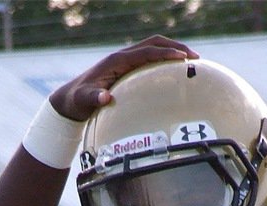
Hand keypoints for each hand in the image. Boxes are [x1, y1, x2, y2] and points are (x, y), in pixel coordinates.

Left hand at [50, 36, 197, 121]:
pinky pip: (150, 60)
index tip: (183, 58)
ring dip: (173, 52)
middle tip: (195, 58)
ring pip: (154, 49)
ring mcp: (126, 62)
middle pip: (155, 43)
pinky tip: (176, 74)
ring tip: (192, 63)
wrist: (71, 99)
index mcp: (116, 60)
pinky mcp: (128, 69)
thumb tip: (106, 98)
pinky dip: (165, 62)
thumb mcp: (84, 101)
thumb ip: (94, 99)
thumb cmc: (78, 101)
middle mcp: (123, 57)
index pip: (146, 51)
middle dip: (176, 46)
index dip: (165, 53)